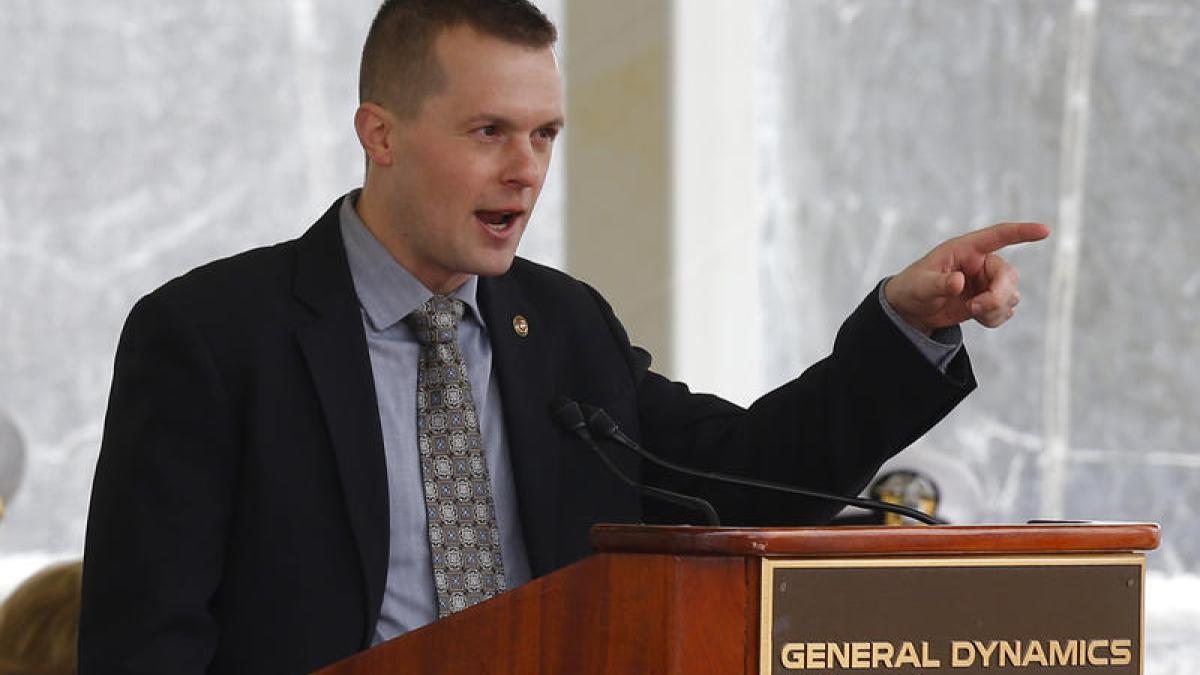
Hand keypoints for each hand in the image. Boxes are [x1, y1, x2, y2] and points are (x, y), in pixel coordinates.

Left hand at [884, 222, 1050, 334]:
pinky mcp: (990, 299)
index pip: (998, 235)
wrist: (912, 310)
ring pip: (1012, 294)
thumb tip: (959, 282)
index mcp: (965, 249)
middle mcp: (981, 262)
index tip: (1044, 231)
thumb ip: (939, 284)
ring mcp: (988, 282)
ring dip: (995, 308)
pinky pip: (1006, 310)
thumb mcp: (920, 285)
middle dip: (998, 295)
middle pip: (1008, 275)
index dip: (1022, 232)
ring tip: (971, 311)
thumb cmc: (913, 288)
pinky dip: (994, 318)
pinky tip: (976, 317)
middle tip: (975, 308)